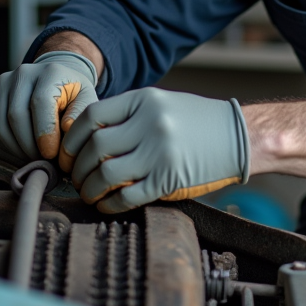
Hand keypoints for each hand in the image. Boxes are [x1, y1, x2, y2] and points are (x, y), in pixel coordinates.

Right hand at [0, 51, 98, 162]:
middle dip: (28, 146)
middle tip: (42, 161)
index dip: (44, 132)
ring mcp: (3, 81)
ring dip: (15, 148)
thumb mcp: (86, 101)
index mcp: (50, 72)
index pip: (40, 102)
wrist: (54, 79)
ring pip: (0, 124)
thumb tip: (66, 129)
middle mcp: (23, 72)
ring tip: (32, 157)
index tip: (51, 154)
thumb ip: (79, 115)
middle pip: (16, 116)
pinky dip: (2, 144)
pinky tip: (19, 149)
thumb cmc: (72, 95)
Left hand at [61, 87, 249, 213]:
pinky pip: (127, 197)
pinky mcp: (169, 180)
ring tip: (88, 191)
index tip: (66, 151)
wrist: (239, 137)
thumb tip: (86, 136)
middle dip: (76, 166)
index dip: (71, 138)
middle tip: (73, 176)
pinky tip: (106, 204)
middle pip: (95, 147)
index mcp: (144, 100)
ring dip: (89, 187)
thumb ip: (127, 115)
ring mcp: (160, 153)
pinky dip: (109, 204)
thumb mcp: (161, 104)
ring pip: (106, 174)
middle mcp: (150, 124)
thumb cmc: (196, 121)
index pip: (92, 116)